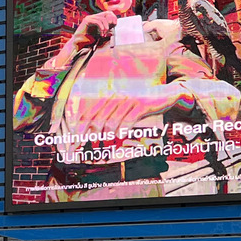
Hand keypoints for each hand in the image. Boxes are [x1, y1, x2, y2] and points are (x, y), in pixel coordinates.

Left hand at [63, 81, 187, 136]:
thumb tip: (93, 134)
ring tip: (107, 143)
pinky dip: (122, 130)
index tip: (75, 142)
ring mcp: (129, 100)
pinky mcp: (142, 105)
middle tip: (90, 147)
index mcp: (108, 98)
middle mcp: (116, 97)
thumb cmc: (142, 104)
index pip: (87, 114)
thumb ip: (109, 118)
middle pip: (96, 119)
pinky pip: (128, 120)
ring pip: (110, 121)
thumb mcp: (123, 109)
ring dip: (107, 136)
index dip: (79, 129)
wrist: (166, 94)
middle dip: (90, 136)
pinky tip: (121, 136)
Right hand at [66, 11, 117, 50]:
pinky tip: (101, 33)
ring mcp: (89, 18)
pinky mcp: (87, 20)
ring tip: (104, 33)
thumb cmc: (87, 39)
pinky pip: (97, 21)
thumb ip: (105, 31)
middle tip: (109, 29)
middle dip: (110, 21)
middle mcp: (93, 16)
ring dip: (105, 27)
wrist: (78, 43)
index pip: (107, 13)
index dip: (113, 18)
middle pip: (106, 13)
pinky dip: (101, 27)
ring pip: (102, 19)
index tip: (114, 25)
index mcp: (96, 18)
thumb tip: (112, 30)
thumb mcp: (99, 34)